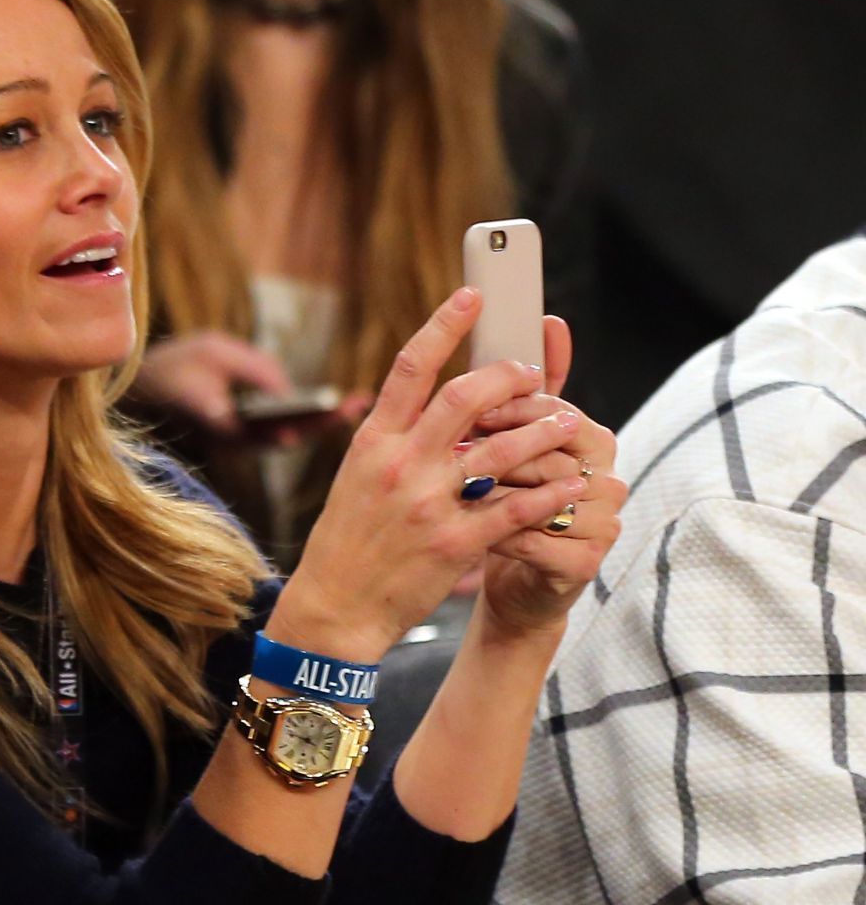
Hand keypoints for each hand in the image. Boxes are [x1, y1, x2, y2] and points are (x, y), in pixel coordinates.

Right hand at [135, 330, 337, 445]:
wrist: (143, 389)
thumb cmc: (175, 366)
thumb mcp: (214, 351)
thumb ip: (254, 369)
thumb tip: (290, 392)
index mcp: (222, 425)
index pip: (269, 430)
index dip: (301, 425)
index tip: (330, 414)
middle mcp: (233, 441)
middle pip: (287, 437)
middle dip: (324, 422)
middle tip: (359, 403)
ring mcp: (238, 441)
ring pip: (287, 437)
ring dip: (321, 423)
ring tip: (356, 403)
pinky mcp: (242, 436)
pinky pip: (281, 431)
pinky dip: (307, 420)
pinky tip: (333, 406)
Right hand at [271, 289, 592, 661]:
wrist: (333, 608)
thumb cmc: (346, 543)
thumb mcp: (356, 480)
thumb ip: (393, 441)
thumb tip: (430, 405)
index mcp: (372, 443)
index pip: (410, 368)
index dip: (444, 326)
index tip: (471, 296)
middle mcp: (399, 465)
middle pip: (465, 396)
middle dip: (510, 377)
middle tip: (532, 374)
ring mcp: (427, 504)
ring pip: (501, 449)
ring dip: (543, 431)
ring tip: (569, 424)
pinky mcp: (454, 543)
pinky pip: (514, 507)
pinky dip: (548, 492)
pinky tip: (570, 484)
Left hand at [467, 316, 625, 636]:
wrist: (517, 585)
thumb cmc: (509, 508)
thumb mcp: (517, 445)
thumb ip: (532, 390)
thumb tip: (550, 321)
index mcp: (595, 440)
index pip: (555, 408)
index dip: (508, 406)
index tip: (468, 411)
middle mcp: (608, 478)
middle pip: (552, 446)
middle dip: (496, 445)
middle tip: (451, 448)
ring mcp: (602, 523)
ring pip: (543, 494)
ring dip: (490, 490)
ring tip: (449, 489)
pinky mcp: (585, 564)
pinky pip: (534, 541)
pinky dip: (494, 535)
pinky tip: (463, 532)